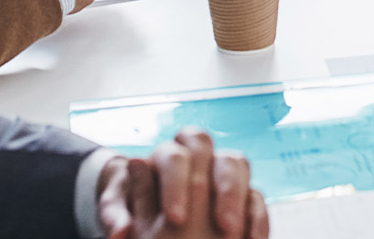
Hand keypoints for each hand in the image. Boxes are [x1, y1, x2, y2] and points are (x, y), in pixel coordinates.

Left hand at [97, 129, 267, 238]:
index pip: (172, 155)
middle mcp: (192, 156)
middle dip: (211, 180)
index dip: (176, 184)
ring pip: (235, 161)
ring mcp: (219, 173)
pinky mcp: (242, 198)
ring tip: (232, 233)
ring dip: (236, 195)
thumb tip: (119, 231)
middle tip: (216, 225)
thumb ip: (116, 215)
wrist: (150, 221)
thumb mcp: (119, 213)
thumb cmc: (131, 212)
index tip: (176, 220)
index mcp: (162, 157)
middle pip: (204, 144)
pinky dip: (257, 217)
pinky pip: (256, 196)